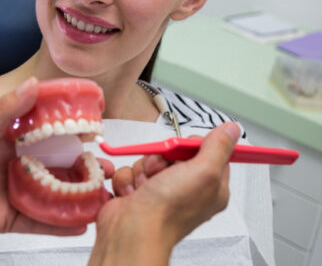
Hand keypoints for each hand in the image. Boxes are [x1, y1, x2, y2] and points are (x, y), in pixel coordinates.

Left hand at [0, 77, 113, 242]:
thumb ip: (6, 112)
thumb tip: (33, 84)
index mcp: (8, 141)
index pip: (45, 132)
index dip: (69, 129)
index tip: (95, 126)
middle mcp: (16, 165)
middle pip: (56, 165)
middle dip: (82, 167)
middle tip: (107, 168)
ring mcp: (16, 192)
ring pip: (54, 194)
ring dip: (78, 195)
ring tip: (103, 196)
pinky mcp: (12, 218)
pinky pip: (41, 222)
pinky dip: (61, 224)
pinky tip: (83, 224)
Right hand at [88, 122, 239, 264]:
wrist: (132, 230)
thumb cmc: (169, 210)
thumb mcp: (203, 172)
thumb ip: (218, 147)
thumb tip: (231, 129)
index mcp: (210, 187)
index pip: (208, 152)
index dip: (193, 146)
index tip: (185, 149)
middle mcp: (187, 189)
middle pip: (174, 152)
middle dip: (162, 157)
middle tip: (162, 170)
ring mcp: (161, 190)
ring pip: (150, 160)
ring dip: (143, 168)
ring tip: (145, 186)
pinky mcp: (139, 191)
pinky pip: (131, 170)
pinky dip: (128, 178)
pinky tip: (133, 192)